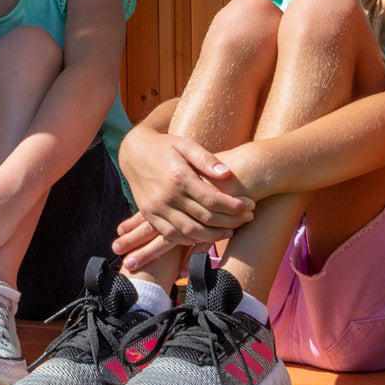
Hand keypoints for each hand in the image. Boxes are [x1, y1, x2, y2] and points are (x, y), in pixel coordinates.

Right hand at [117, 127, 254, 248]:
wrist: (134, 152)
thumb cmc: (165, 146)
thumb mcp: (186, 144)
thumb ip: (207, 159)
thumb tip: (228, 174)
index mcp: (179, 178)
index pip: (212, 200)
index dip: (235, 206)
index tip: (250, 205)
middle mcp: (167, 196)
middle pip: (205, 219)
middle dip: (231, 221)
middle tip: (248, 218)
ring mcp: (156, 209)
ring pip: (190, 233)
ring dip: (214, 236)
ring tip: (231, 230)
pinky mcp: (149, 215)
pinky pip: (172, 236)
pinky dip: (191, 240)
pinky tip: (206, 235)